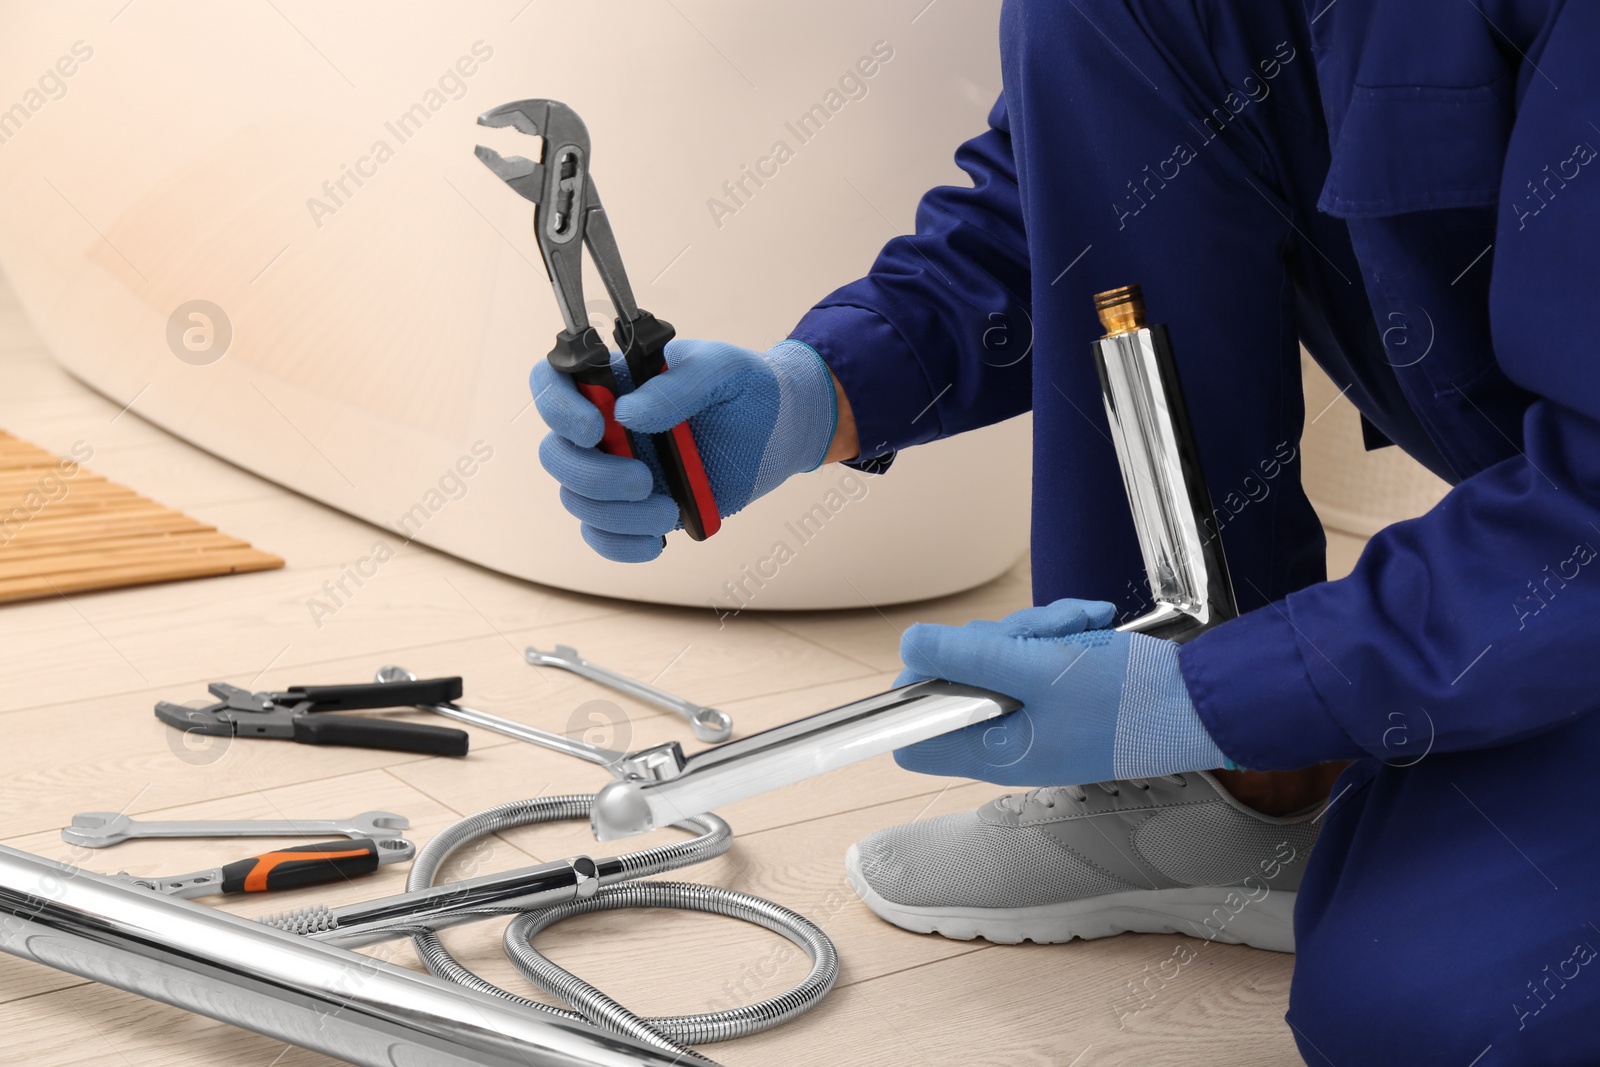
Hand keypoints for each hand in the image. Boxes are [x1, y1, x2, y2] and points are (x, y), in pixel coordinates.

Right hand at [532, 338, 837, 561]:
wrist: (778, 431)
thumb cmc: (745, 387)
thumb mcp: (721, 370)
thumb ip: (679, 384)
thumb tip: (629, 414)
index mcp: (613, 381)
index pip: (551, 384)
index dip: (557, 408)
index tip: (596, 427)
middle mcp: (604, 426)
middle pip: (556, 455)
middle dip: (592, 475)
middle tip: (643, 480)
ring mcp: (616, 469)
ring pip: (578, 500)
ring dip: (615, 515)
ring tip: (668, 509)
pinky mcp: (635, 508)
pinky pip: (602, 535)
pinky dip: (620, 545)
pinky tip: (656, 543)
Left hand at [893, 598, 1232, 785]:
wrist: (1201, 701)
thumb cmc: (1131, 703)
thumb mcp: (1040, 669)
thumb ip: (967, 657)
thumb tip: (909, 646)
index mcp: (994, 749)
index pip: (913, 738)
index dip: (915, 694)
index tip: (939, 658)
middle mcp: (1008, 738)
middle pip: (959, 679)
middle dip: (995, 641)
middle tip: (1038, 639)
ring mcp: (1034, 716)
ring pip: (1000, 656)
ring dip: (1036, 630)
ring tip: (1078, 628)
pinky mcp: (1057, 694)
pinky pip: (1035, 653)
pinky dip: (1059, 633)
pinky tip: (1089, 625)